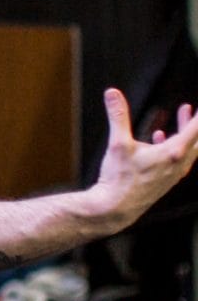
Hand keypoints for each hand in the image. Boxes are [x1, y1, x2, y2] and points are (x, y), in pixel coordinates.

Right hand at [88, 88, 197, 224]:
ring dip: (188, 128)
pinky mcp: (167, 178)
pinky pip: (180, 156)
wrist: (116, 208)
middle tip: (192, 106)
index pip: (196, 128)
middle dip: (196, 120)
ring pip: (191, 147)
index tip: (195, 105)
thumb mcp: (118, 144)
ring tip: (184, 112)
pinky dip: (176, 141)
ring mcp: (175, 172)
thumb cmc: (119, 178)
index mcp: (173, 152)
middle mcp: (179, 163)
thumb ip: (118, 116)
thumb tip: (112, 93)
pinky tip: (160, 135)